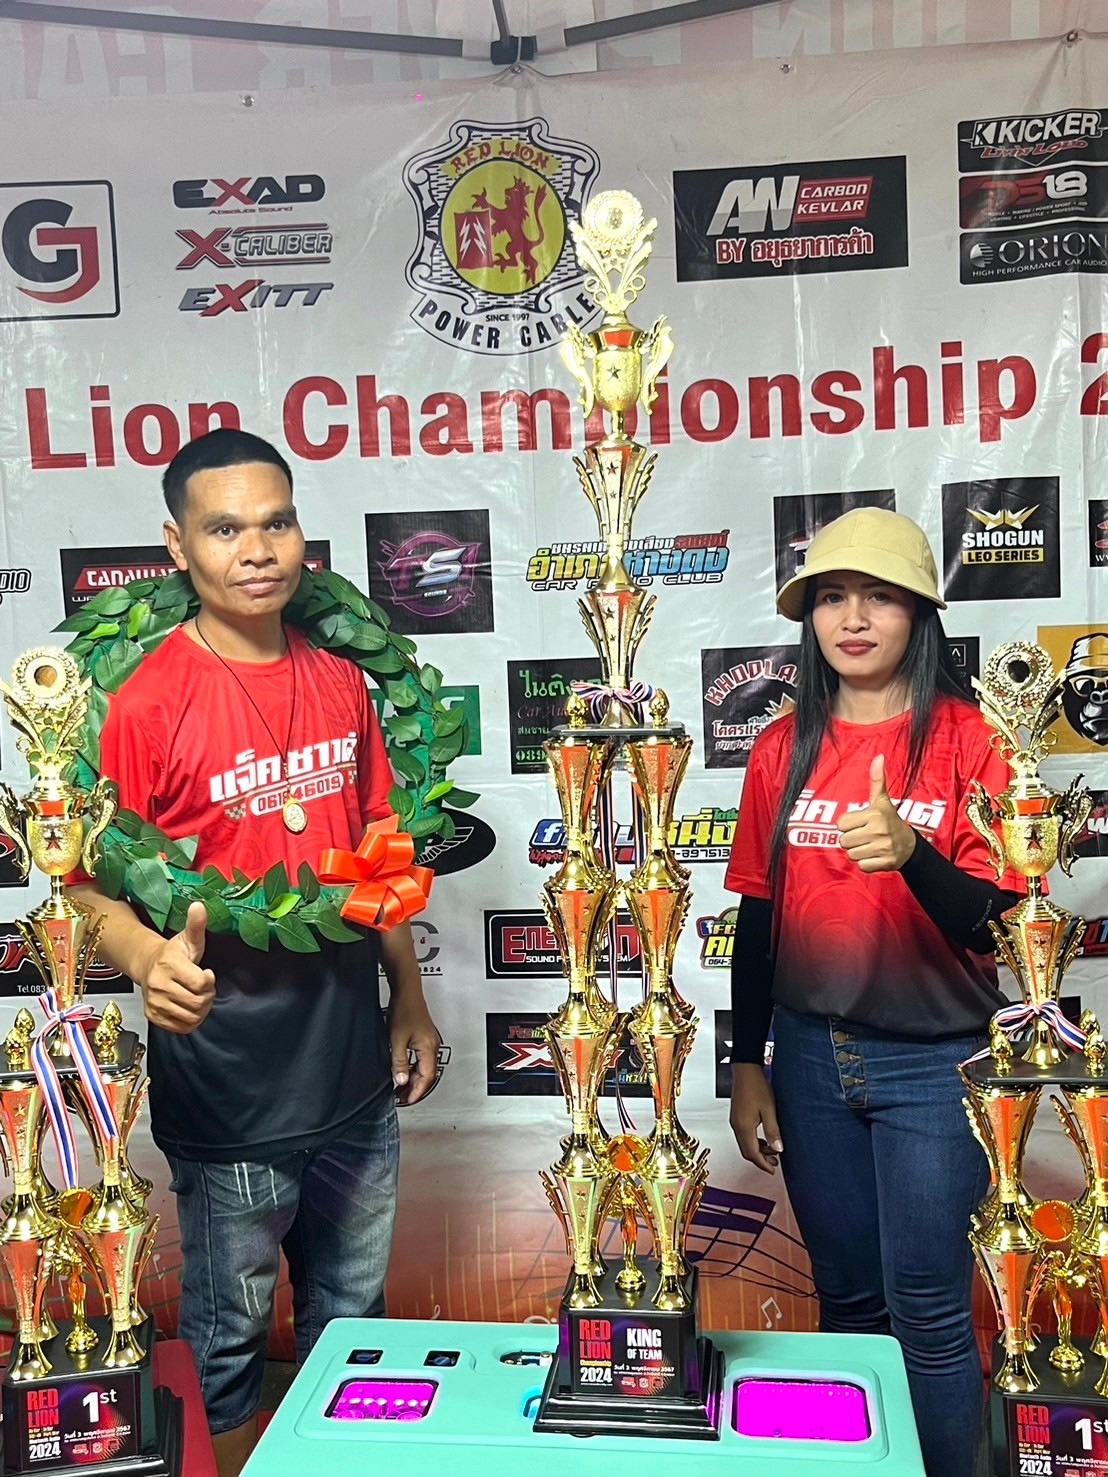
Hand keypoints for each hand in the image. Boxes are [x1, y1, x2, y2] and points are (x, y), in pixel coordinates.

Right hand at [138, 902, 215, 1033]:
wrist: (147, 965)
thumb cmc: (173, 953)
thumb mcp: (188, 938)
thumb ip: (196, 924)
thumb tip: (199, 906)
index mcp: (168, 965)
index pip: (201, 983)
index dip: (209, 980)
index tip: (206, 973)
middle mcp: (158, 985)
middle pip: (198, 1003)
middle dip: (208, 995)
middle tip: (204, 987)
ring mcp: (154, 1003)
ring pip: (191, 1018)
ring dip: (201, 1010)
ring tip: (198, 996)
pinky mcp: (153, 1016)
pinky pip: (181, 1028)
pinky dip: (191, 1021)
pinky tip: (190, 1007)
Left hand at [388, 996, 441, 1105]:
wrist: (406, 991)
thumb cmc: (404, 1009)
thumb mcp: (397, 1040)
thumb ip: (399, 1062)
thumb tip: (400, 1080)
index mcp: (429, 1048)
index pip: (427, 1077)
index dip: (417, 1091)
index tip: (408, 1100)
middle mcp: (432, 1045)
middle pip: (427, 1075)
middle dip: (415, 1088)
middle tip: (403, 1098)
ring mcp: (429, 1041)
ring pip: (424, 1067)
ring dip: (413, 1079)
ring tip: (400, 1087)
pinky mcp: (424, 1038)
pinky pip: (421, 1059)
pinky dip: (413, 1068)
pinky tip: (403, 1071)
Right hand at [729, 1062, 782, 1173]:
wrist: (745, 1070)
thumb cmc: (757, 1086)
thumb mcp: (769, 1110)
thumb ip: (773, 1131)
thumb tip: (778, 1150)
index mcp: (744, 1127)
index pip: (752, 1153)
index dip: (763, 1164)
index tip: (773, 1170)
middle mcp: (736, 1126)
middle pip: (747, 1151)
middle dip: (760, 1160)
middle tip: (775, 1163)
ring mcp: (735, 1121)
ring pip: (745, 1144)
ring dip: (758, 1151)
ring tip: (773, 1152)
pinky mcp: (736, 1117)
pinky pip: (744, 1136)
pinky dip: (754, 1142)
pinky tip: (764, 1139)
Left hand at [837, 754, 917, 872]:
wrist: (910, 845)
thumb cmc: (889, 820)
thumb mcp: (882, 800)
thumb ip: (877, 779)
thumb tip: (879, 756)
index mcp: (874, 814)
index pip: (841, 824)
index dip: (848, 825)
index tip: (860, 823)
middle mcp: (879, 831)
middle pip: (843, 841)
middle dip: (852, 839)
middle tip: (864, 835)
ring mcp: (883, 848)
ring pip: (851, 855)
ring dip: (858, 852)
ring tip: (870, 844)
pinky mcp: (885, 863)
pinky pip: (861, 866)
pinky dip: (866, 863)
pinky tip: (875, 855)